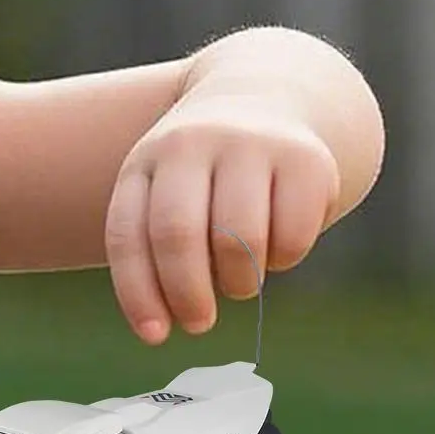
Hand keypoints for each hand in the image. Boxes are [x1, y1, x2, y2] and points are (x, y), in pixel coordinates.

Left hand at [105, 93, 340, 344]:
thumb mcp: (166, 193)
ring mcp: (250, 145)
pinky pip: (291, 235)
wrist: (266, 97)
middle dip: (187, 293)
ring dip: (239, 282)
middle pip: (177, 233)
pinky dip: (284, 260)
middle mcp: (192, 143)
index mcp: (146, 160)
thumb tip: (164, 327)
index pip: (128, 233)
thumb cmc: (205, 173)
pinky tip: (276, 247)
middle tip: (199, 323)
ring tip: (239, 281)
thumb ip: (157, 252)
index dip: (138, 293)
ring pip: (238, 240)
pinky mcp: (306, 159)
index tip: (155, 336)